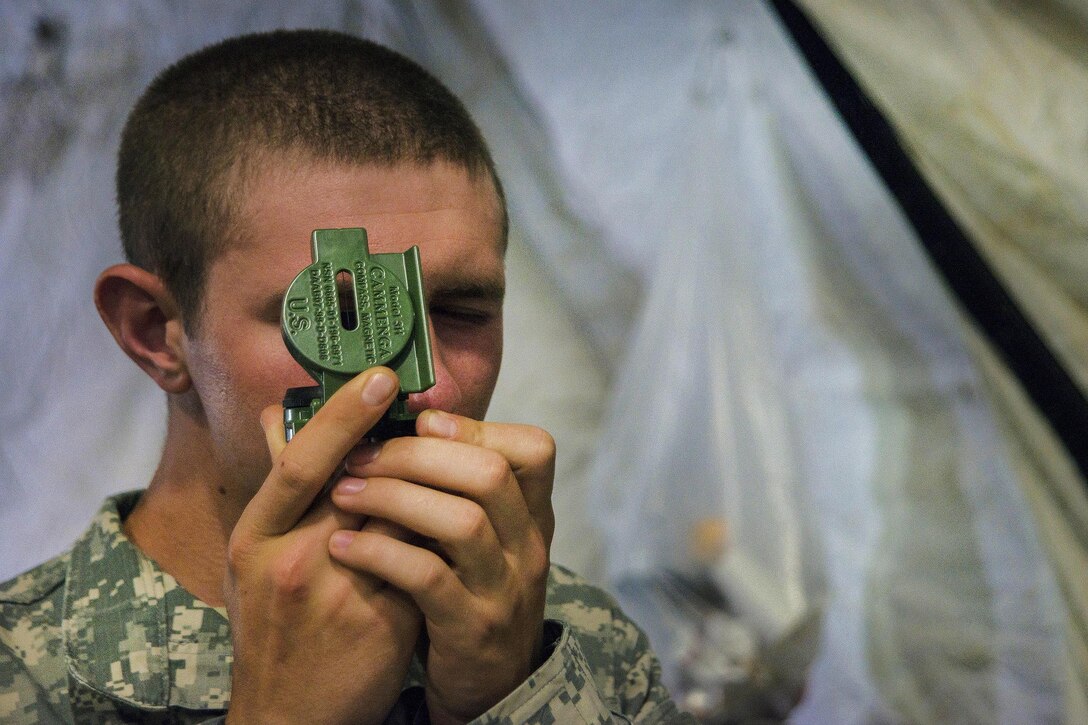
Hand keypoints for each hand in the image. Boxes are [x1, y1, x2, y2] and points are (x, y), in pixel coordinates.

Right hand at [224, 368, 422, 724]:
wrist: (287, 714)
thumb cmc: (269, 623)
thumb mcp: (251, 554)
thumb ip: (274, 488)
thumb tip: (275, 414)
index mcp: (255, 535)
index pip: (300, 462)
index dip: (341, 416)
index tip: (379, 378)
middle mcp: (294, 560)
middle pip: (362, 482)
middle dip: (402, 442)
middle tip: (432, 399)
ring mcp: (341, 593)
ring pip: (402, 518)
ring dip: (427, 488)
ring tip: (453, 457)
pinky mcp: (384, 622)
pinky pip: (424, 561)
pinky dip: (439, 536)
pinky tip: (459, 516)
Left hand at [329, 410, 555, 723]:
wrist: (489, 688)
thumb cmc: (467, 595)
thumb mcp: (477, 540)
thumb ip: (450, 487)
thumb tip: (392, 422)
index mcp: (531, 516)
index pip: (534, 449)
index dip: (475, 426)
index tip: (419, 422)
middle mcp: (528, 547)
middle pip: (489, 475)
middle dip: (416, 455)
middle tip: (360, 455)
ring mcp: (504, 590)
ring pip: (461, 522)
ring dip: (394, 498)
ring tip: (343, 492)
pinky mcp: (471, 630)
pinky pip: (428, 579)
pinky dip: (381, 555)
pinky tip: (342, 545)